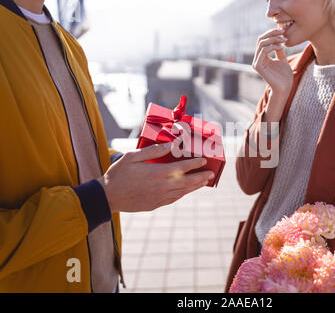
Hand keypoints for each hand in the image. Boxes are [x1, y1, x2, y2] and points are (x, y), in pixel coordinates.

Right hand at [98, 143, 213, 212]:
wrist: (107, 198)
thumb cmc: (118, 174)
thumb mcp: (132, 157)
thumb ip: (153, 151)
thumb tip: (170, 145)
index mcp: (157, 173)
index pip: (182, 168)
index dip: (195, 164)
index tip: (204, 160)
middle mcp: (161, 186)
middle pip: (187, 181)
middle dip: (201, 176)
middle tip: (211, 173)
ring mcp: (160, 197)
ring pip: (183, 191)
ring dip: (195, 186)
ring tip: (204, 181)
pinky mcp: (156, 204)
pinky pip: (175, 198)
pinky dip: (184, 193)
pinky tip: (188, 190)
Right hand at [252, 28, 293, 122]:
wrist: (285, 87)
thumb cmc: (284, 75)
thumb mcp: (282, 59)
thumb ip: (278, 49)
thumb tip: (278, 37)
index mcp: (262, 57)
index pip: (263, 40)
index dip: (272, 33)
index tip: (283, 30)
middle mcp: (257, 59)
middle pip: (260, 40)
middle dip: (272, 34)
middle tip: (283, 32)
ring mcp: (256, 63)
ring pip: (261, 44)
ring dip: (273, 39)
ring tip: (284, 40)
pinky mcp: (258, 66)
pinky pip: (263, 51)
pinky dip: (272, 46)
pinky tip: (281, 47)